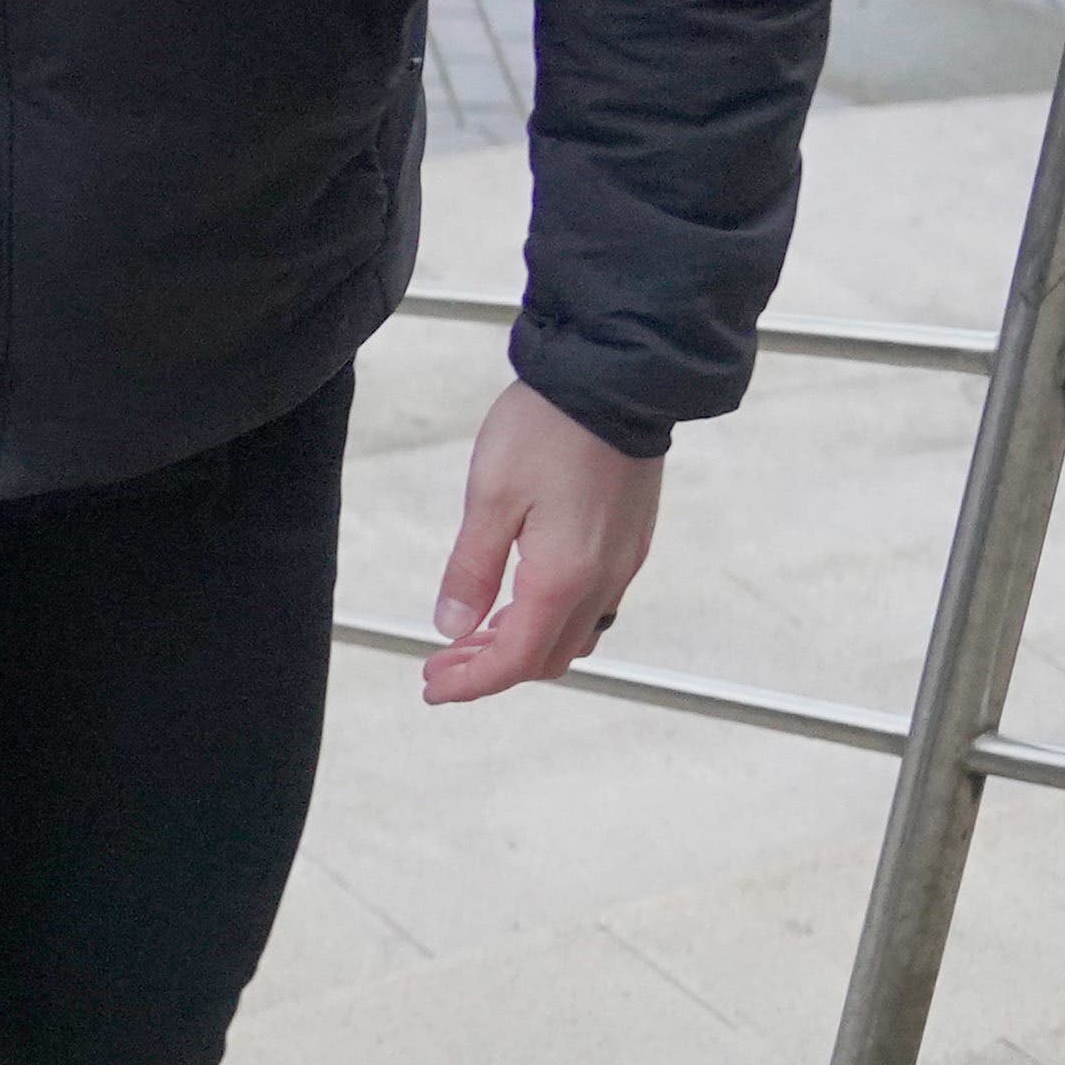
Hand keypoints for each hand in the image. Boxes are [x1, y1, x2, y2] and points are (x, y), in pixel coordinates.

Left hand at [421, 378, 663, 704]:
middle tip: (444, 662)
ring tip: (476, 634)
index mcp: (563, 579)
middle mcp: (602, 581)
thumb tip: (453, 625)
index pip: (515, 660)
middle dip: (492, 669)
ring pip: (575, 634)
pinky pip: (595, 604)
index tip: (433, 686)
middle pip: (547, 657)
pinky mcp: (631, 539)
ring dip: (525, 645)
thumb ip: (472, 569)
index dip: (471, 683)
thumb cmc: (549, 429)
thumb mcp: (490, 498)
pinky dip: (552, 618)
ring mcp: (623, 562)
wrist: (618, 377)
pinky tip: (521, 597)